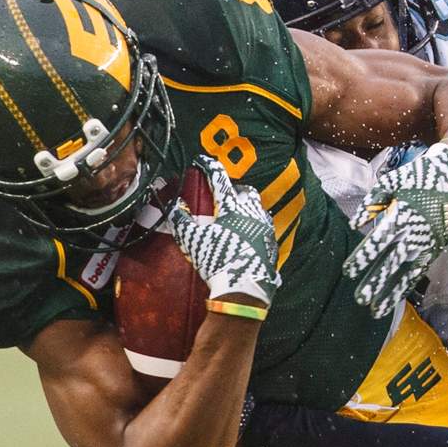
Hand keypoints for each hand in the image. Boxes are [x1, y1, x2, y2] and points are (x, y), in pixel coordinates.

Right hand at [170, 155, 280, 306]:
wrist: (245, 286)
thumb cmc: (217, 259)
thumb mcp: (192, 239)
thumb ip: (181, 220)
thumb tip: (175, 205)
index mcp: (231, 206)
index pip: (219, 179)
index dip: (209, 167)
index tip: (201, 160)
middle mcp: (252, 211)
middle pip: (246, 191)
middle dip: (234, 189)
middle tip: (223, 196)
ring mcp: (265, 226)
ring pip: (258, 208)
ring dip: (247, 207)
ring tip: (236, 215)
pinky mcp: (272, 242)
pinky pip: (264, 227)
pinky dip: (255, 226)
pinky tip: (248, 235)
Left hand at [343, 142, 447, 318]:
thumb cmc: (419, 177)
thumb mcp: (391, 181)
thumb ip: (372, 203)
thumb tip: (354, 224)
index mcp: (401, 216)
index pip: (378, 242)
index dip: (363, 257)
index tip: (348, 271)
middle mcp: (414, 233)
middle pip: (391, 262)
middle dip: (375, 281)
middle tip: (360, 298)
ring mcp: (427, 243)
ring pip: (406, 272)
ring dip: (390, 291)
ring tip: (376, 310)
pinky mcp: (435, 248)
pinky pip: (418, 271)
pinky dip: (406, 285)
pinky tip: (394, 298)